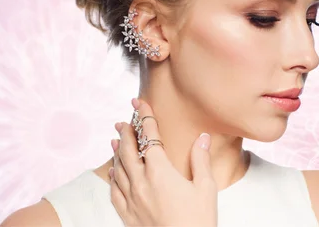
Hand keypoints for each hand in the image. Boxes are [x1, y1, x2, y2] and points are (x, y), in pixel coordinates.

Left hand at [109, 98, 216, 225]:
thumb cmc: (198, 221)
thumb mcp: (206, 188)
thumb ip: (200, 160)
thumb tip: (202, 137)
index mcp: (161, 172)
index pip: (149, 138)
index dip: (144, 118)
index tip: (139, 103)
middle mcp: (141, 182)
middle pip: (128, 150)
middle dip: (126, 132)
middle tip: (123, 120)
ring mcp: (132, 199)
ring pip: (118, 168)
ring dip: (116, 151)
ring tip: (114, 139)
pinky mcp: (127, 215)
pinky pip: (114, 191)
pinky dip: (112, 176)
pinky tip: (112, 171)